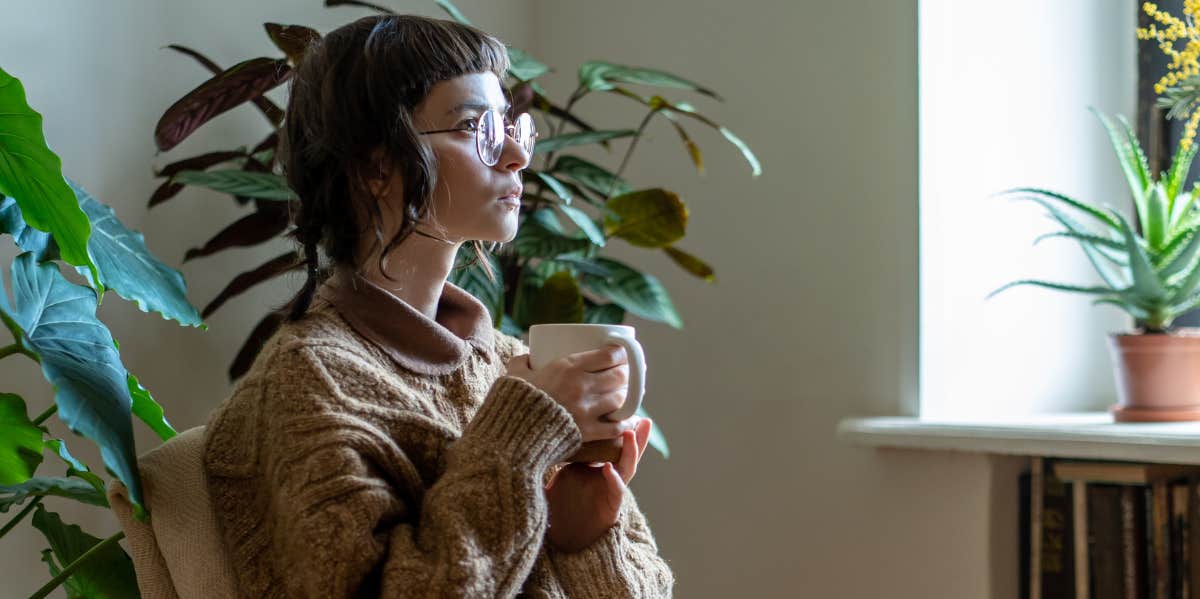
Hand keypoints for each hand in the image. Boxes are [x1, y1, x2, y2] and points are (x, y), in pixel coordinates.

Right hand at [505, 347, 632, 442]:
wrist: (512, 436)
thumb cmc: (513, 402)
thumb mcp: (515, 374)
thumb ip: (522, 362)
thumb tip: (526, 357)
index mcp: (569, 367)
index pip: (610, 355)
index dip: (621, 353)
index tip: (621, 353)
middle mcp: (583, 386)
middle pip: (620, 376)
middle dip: (627, 373)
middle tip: (624, 373)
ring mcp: (587, 410)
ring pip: (621, 398)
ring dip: (626, 395)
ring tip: (624, 393)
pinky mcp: (588, 432)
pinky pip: (616, 426)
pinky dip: (625, 422)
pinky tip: (628, 420)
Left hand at [544, 417, 651, 552]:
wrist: (562, 535)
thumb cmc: (561, 503)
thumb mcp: (561, 473)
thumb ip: (561, 456)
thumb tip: (546, 432)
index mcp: (598, 466)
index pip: (612, 445)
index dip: (619, 430)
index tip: (623, 411)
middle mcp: (609, 476)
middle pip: (627, 453)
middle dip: (637, 437)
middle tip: (644, 419)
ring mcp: (611, 491)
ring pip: (626, 469)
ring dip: (630, 451)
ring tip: (630, 434)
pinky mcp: (611, 508)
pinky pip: (616, 491)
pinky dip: (613, 480)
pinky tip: (607, 469)